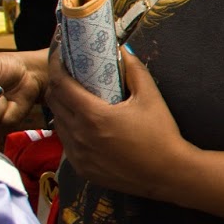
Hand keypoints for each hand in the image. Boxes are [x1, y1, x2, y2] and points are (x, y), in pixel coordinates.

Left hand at [46, 47, 192, 198]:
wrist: (168, 174)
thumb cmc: (161, 134)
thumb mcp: (151, 96)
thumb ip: (134, 70)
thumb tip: (122, 50)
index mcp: (93, 115)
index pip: (61, 84)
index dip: (57, 66)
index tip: (60, 54)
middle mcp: (79, 136)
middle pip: (54, 102)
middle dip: (58, 84)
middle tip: (69, 73)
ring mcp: (78, 155)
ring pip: (58, 123)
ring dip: (62, 107)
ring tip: (76, 98)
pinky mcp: (82, 169)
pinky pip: (66, 143)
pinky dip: (70, 129)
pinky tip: (85, 125)